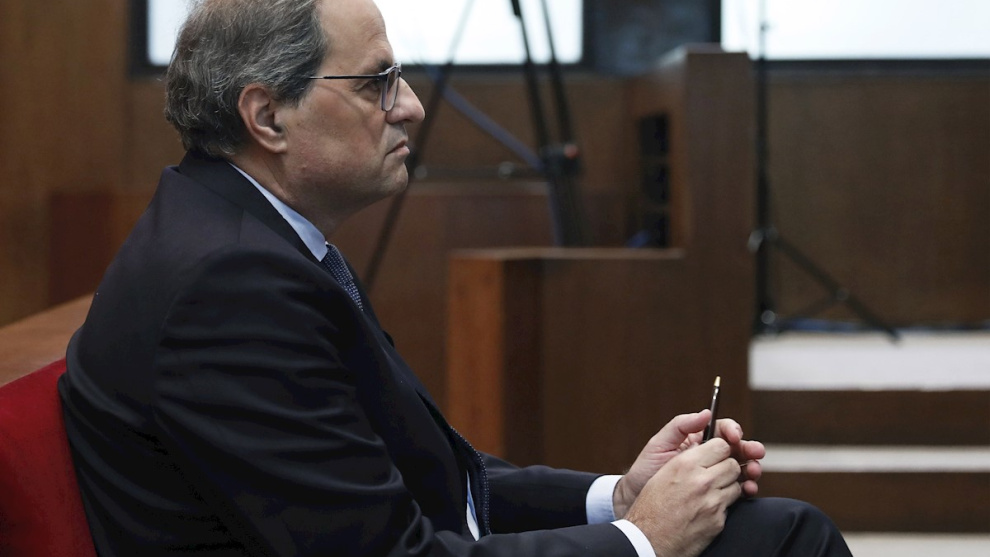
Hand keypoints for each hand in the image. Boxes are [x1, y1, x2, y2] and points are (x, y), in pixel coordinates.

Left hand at [613, 411, 764, 517]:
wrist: (637, 498)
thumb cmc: (647, 469)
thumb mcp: (659, 443)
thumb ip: (681, 425)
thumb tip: (706, 412)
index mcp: (698, 441)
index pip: (722, 430)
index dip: (732, 431)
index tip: (735, 436)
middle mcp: (709, 457)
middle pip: (737, 449)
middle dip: (749, 448)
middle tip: (755, 453)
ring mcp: (713, 476)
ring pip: (740, 468)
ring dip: (752, 467)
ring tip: (753, 472)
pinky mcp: (715, 494)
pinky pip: (736, 489)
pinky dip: (746, 488)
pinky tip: (748, 489)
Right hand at [624, 438, 741, 556]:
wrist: (647, 539)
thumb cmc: (650, 507)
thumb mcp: (663, 473)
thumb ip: (687, 458)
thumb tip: (703, 448)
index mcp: (686, 464)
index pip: (721, 445)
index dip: (721, 449)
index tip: (717, 454)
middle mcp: (702, 481)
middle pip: (732, 465)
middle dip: (727, 468)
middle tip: (716, 473)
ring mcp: (712, 502)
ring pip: (736, 486)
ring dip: (727, 487)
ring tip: (711, 492)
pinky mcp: (718, 521)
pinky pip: (730, 507)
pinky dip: (722, 507)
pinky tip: (707, 509)